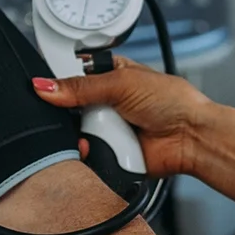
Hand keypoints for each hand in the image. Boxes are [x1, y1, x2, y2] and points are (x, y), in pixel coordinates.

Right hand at [33, 62, 219, 177]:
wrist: (191, 137)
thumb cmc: (172, 101)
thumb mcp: (122, 83)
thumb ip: (81, 86)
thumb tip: (45, 86)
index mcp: (108, 77)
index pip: (70, 78)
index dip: (57, 84)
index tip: (43, 88)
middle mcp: (105, 104)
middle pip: (67, 109)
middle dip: (68, 113)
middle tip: (80, 112)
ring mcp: (107, 130)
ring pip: (73, 134)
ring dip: (80, 134)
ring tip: (97, 132)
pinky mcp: (109, 154)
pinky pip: (86, 157)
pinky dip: (89, 153)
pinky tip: (97, 148)